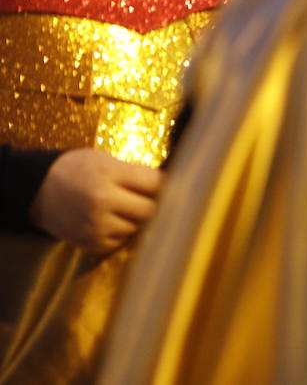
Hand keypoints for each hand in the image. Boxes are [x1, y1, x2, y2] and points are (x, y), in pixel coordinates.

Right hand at [29, 149, 162, 253]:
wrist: (38, 190)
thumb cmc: (78, 169)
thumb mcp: (106, 160)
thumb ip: (136, 174)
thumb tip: (172, 186)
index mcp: (109, 174)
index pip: (156, 183)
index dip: (167, 184)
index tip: (172, 184)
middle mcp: (101, 200)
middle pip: (150, 209)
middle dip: (156, 204)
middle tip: (155, 200)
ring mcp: (95, 224)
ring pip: (137, 228)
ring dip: (139, 220)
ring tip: (129, 209)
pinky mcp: (89, 242)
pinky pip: (121, 242)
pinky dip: (122, 233)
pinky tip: (114, 221)